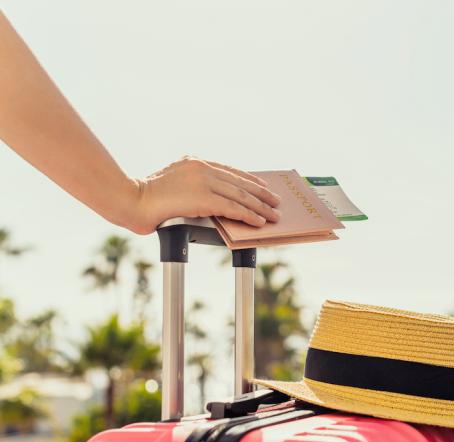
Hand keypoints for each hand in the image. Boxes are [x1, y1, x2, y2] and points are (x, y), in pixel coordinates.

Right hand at [129, 156, 280, 234]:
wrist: (130, 200)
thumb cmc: (145, 198)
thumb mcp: (172, 184)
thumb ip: (191, 186)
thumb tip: (210, 200)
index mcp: (194, 162)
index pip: (229, 171)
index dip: (249, 180)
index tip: (262, 186)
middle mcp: (201, 167)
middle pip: (239, 182)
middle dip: (261, 193)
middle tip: (276, 201)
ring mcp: (203, 181)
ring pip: (240, 195)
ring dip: (260, 206)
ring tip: (273, 214)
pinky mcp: (204, 197)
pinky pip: (233, 207)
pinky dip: (248, 215)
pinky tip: (259, 221)